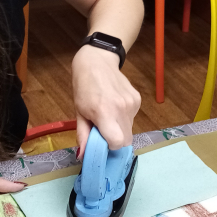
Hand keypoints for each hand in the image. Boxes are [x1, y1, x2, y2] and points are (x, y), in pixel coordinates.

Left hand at [72, 45, 140, 159]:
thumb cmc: (84, 86)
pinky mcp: (138, 99)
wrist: (97, 61)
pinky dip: (124, 118)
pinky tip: (115, 105)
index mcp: (105, 112)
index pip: (118, 142)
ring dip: (119, 129)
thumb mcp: (79, 111)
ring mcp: (132, 103)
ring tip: (108, 115)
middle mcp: (122, 109)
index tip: (102, 143)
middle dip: (115, 141)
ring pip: (130, 129)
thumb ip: (83, 135)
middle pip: (126, 140)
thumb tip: (83, 156)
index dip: (110, 147)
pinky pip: (132, 118)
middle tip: (104, 132)